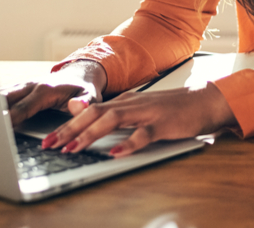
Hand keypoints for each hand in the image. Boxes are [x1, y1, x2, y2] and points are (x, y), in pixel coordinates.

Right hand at [1, 60, 107, 125]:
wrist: (82, 73)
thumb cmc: (85, 89)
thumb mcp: (91, 97)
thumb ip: (85, 103)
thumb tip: (77, 106)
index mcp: (44, 90)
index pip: (22, 108)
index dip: (8, 118)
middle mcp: (30, 86)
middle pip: (5, 99)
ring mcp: (23, 87)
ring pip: (0, 95)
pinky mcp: (20, 90)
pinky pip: (1, 95)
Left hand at [42, 83, 236, 157]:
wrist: (206, 101)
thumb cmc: (172, 109)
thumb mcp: (139, 110)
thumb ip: (114, 114)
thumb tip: (84, 117)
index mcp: (125, 102)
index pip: (89, 111)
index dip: (67, 125)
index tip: (48, 139)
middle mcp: (132, 104)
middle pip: (94, 114)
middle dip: (69, 129)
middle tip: (50, 144)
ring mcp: (147, 112)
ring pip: (113, 120)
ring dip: (90, 134)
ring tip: (74, 148)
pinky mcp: (164, 124)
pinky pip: (144, 134)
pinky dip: (129, 143)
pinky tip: (116, 152)